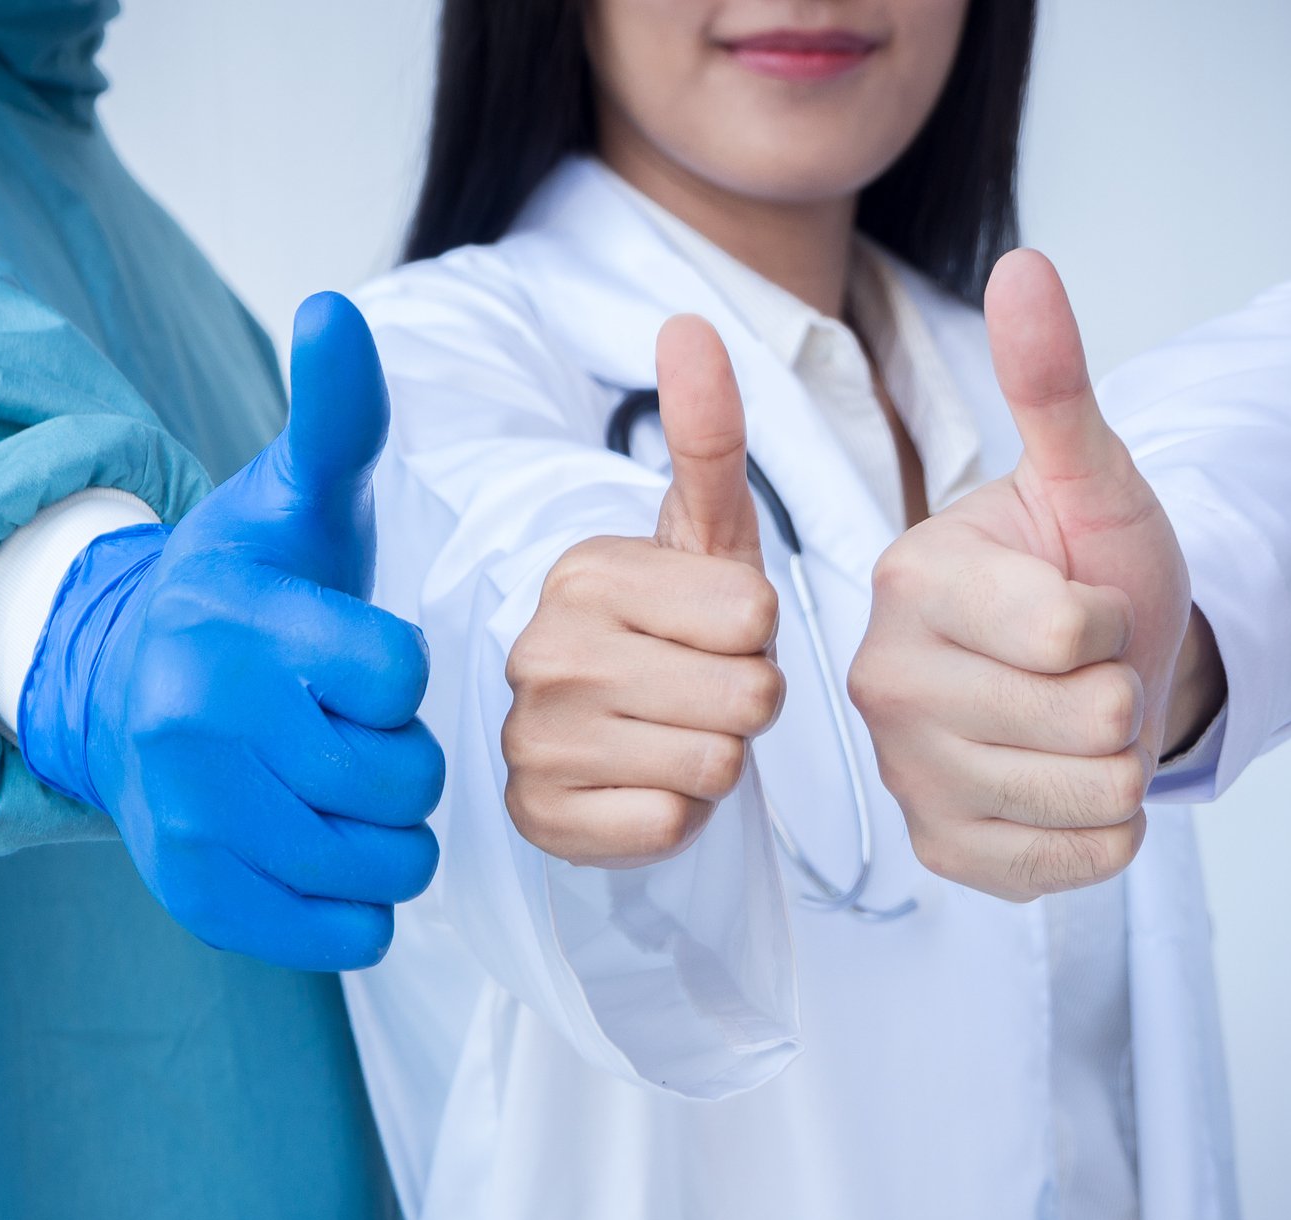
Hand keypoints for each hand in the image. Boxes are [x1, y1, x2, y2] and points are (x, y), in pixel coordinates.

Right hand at [18, 292, 445, 969]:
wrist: (121, 686)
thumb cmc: (244, 594)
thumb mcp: (293, 500)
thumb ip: (335, 416)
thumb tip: (336, 308)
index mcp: (241, 629)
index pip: (401, 677)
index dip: (399, 674)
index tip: (357, 663)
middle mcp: (200, 729)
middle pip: (404, 780)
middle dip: (403, 759)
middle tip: (352, 731)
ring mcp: (192, 822)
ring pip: (388, 867)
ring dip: (390, 834)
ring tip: (341, 790)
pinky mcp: (196, 897)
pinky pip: (345, 937)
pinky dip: (359, 905)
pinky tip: (325, 850)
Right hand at [502, 315, 784, 867]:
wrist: (610, 741)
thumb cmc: (675, 635)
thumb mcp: (704, 538)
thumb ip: (707, 437)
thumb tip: (690, 323)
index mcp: (584, 573)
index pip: (755, 616)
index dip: (758, 637)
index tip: (714, 637)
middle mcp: (544, 652)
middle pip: (747, 697)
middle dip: (747, 704)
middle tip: (702, 694)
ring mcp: (533, 741)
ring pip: (717, 764)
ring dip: (716, 762)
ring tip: (675, 737)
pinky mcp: (540, 818)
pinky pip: (670, 825)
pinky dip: (676, 817)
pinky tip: (642, 786)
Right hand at [848, 250, 1213, 900]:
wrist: (1083, 671)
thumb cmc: (1084, 569)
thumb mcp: (1089, 480)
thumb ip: (1054, 386)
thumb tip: (1024, 268)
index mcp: (909, 582)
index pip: (1069, 633)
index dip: (1110, 620)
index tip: (1080, 604)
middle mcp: (883, 682)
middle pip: (1087, 719)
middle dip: (1119, 692)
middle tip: (1082, 671)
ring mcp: (906, 773)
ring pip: (1091, 794)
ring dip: (1117, 760)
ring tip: (1076, 723)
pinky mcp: (939, 847)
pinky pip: (1076, 862)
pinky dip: (1105, 829)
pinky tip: (1071, 782)